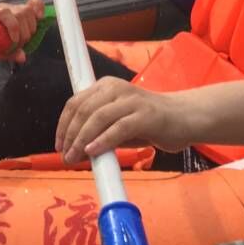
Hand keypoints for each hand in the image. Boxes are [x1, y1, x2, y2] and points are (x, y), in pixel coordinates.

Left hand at [0, 0, 43, 63]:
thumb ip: (6, 53)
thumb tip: (22, 57)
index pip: (5, 13)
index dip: (13, 27)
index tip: (14, 41)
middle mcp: (4, 7)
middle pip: (20, 14)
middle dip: (24, 33)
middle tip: (19, 45)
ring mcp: (15, 7)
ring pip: (28, 10)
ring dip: (31, 27)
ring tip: (26, 38)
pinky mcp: (23, 8)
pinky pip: (35, 3)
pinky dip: (40, 9)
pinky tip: (40, 18)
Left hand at [56, 76, 195, 158]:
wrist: (185, 118)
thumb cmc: (149, 123)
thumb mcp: (118, 122)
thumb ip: (99, 129)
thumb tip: (77, 148)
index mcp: (106, 86)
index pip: (76, 102)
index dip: (63, 124)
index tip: (58, 145)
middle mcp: (116, 89)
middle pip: (84, 109)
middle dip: (70, 135)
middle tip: (66, 156)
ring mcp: (131, 100)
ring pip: (98, 117)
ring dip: (82, 140)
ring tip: (75, 157)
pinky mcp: (145, 115)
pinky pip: (118, 128)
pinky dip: (102, 140)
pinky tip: (93, 152)